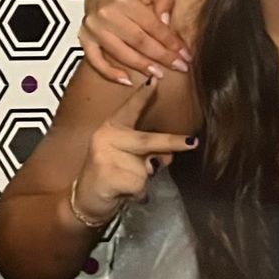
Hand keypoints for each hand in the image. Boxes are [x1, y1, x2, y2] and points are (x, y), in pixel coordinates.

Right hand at [73, 79, 198, 223]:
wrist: (85, 199)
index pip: (129, 109)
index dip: (143, 95)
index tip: (155, 79)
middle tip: (192, 142)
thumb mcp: (127, 157)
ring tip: (129, 183)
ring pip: (146, 168)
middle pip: (146, 140)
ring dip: (146, 179)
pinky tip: (125, 194)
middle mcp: (106, 137)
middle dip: (172, 143)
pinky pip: (140, 185)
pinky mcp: (109, 176)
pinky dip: (140, 193)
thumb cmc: (109, 174)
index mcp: (111, 127)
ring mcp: (106, 156)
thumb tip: (169, 154)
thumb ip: (148, 151)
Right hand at [79, 0, 189, 85]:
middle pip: (138, 41)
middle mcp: (106, 13)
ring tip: (159, 74)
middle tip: (179, 67)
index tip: (185, 55)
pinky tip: (127, 81)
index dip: (171, 42)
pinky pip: (95, 60)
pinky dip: (110, 73)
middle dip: (161, 56)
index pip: (152, 25)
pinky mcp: (84, 39)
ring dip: (141, 66)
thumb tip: (165, 22)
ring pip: (120, 53)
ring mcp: (93, 28)